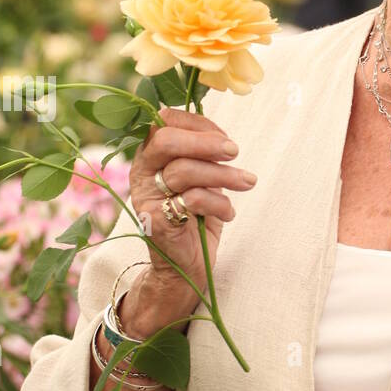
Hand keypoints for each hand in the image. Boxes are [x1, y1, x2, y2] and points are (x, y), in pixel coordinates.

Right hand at [130, 106, 258, 303]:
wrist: (183, 267)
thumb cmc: (195, 218)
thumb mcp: (201, 180)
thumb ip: (203, 156)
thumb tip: (223, 137)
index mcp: (150, 156)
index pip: (163, 122)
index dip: (197, 124)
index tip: (225, 138)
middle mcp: (141, 173)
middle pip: (166, 141)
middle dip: (205, 142)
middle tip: (235, 151)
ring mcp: (146, 197)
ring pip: (184, 170)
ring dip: (224, 175)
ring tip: (249, 182)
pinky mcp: (157, 222)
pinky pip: (193, 200)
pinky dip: (220, 204)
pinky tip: (229, 214)